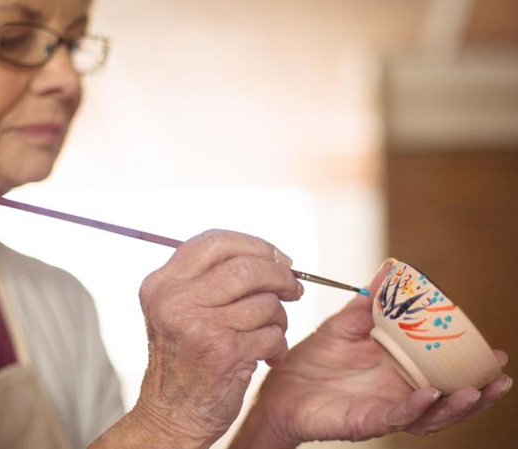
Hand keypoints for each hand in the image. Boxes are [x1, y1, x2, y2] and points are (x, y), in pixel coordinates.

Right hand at [130, 230, 302, 448]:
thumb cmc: (183, 358)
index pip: (215, 241)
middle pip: (247, 267)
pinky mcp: (226, 352)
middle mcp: (177, 300)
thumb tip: (268, 255)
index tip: (277, 258)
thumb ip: (208, 277)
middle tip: (293, 288)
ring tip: (269, 331)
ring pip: (266, 301)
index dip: (254, 244)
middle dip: (280, 276)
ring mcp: (201, 326)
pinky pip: (273, 332)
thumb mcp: (177, 308)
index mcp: (163, 283)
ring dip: (278, 317)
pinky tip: (267, 354)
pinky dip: (278, 343)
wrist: (171, 415)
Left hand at [229, 260, 511, 448]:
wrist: (279, 385)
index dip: (468, 365)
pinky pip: (394, 417)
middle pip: (445, 397)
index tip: (493, 351)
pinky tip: (429, 396)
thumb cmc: (314, 359)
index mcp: (396, 370)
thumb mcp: (345, 325)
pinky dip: (413, 408)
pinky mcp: (364, 421)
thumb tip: (389, 270)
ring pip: (428, 414)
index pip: (440, 371)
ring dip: (454, 405)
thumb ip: (369, 302)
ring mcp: (383, 408)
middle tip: (499, 376)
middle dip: (475, 391)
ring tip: (474, 390)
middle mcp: (396, 392)